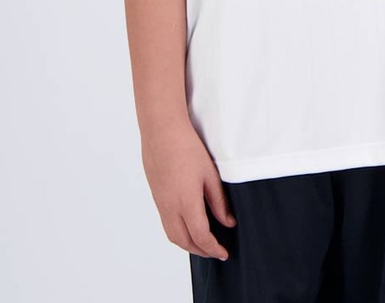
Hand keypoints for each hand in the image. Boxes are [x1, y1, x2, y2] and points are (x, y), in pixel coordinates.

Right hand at [141, 121, 236, 260]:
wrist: (161, 131)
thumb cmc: (187, 148)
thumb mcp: (210, 174)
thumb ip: (219, 202)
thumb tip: (228, 222)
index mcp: (186, 202)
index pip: (201, 237)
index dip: (213, 249)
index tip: (224, 253)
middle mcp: (170, 207)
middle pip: (184, 242)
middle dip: (201, 251)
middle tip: (216, 252)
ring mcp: (160, 203)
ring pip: (172, 235)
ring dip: (188, 244)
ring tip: (203, 243)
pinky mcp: (156, 197)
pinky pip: (166, 223)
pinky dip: (178, 232)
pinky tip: (189, 225)